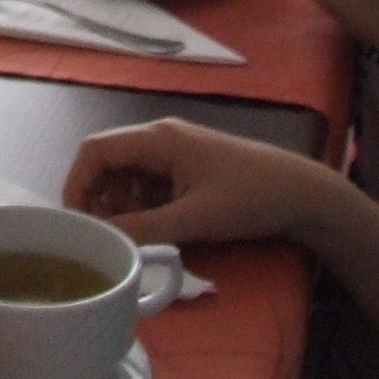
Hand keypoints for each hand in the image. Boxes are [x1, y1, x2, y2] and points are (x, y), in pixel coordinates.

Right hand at [64, 116, 323, 247]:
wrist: (303, 194)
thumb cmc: (250, 198)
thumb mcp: (193, 219)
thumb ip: (143, 229)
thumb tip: (100, 240)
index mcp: (158, 139)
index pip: (95, 150)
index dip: (77, 183)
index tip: (76, 221)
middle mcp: (160, 138)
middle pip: (108, 163)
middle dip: (101, 199)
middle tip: (108, 233)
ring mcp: (175, 153)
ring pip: (127, 176)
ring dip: (123, 205)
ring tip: (138, 234)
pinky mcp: (187, 169)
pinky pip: (149, 184)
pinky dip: (144, 207)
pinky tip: (160, 228)